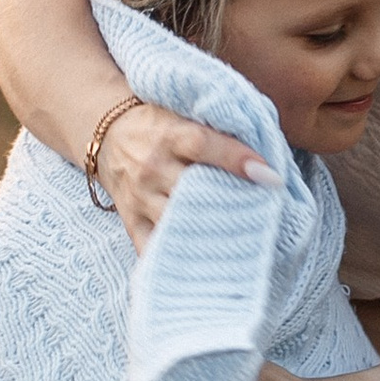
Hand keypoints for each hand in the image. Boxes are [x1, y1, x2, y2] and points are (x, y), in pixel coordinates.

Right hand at [98, 99, 277, 250]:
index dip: (237, 159)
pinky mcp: (131, 219)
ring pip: (176, 221)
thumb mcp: (181, 113)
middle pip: (191, 188)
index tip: (271, 177)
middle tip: (266, 214)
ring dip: (211, 232)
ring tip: (245, 242)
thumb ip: (216, 126)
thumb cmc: (159, 125)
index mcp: (168, 135)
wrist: (108, 136)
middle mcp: (152, 166)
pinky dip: (176, 256)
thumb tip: (265, 149)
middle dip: (230, 201)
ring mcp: (139, 196)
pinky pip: (151, 246)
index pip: (203, 145)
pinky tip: (204, 267)